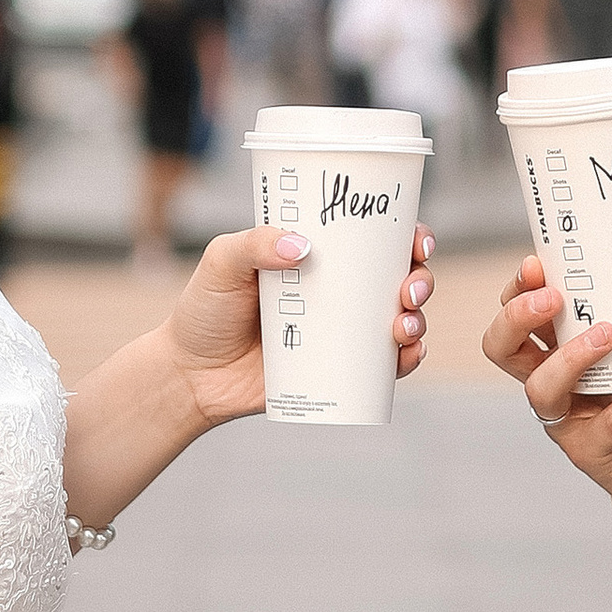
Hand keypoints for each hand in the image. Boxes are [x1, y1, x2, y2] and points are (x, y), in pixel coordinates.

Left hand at [163, 221, 435, 430]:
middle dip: (421, 279)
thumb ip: (253, 245)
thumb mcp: (221, 264)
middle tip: (409, 289)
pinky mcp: (339, 371)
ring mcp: (342, 333)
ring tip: (402, 324)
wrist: (190, 375)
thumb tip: (301, 246)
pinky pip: (386, 367)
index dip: (408, 235)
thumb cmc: (205, 311)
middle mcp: (339, 292)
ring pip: (402, 321)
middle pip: (401, 278)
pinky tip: (407, 354)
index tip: (416, 240)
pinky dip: (407, 359)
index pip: (375, 239)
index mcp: (320, 256)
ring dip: (419, 320)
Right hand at [480, 239, 611, 543]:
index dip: (517, 290)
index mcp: (569, 347)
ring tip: (610, 334)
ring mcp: (573, 419)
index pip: (522, 313)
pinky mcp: (597, 453)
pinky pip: (608, 425)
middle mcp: (560, 382)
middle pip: (503, 348)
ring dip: (569, 357)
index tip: (536, 263)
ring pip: (541, 388)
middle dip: (515, 318)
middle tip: (553, 298)